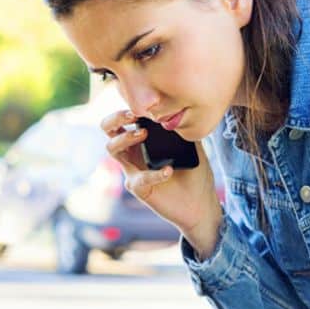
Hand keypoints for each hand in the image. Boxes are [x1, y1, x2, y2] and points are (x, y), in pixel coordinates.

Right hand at [100, 109, 221, 247]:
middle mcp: (134, 154)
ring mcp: (134, 171)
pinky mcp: (139, 189)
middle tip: (133, 115)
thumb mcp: (193, 145)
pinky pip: (138, 178)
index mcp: (143, 141)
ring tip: (145, 134)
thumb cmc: (195, 175)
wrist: (201, 205)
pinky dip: (154, 173)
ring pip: (112, 150)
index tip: (142, 103)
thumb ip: (184, 127)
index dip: (126, 108)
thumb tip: (181, 107)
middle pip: (108, 130)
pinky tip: (169, 170)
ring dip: (125, 138)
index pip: (123, 119)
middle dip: (115, 119)